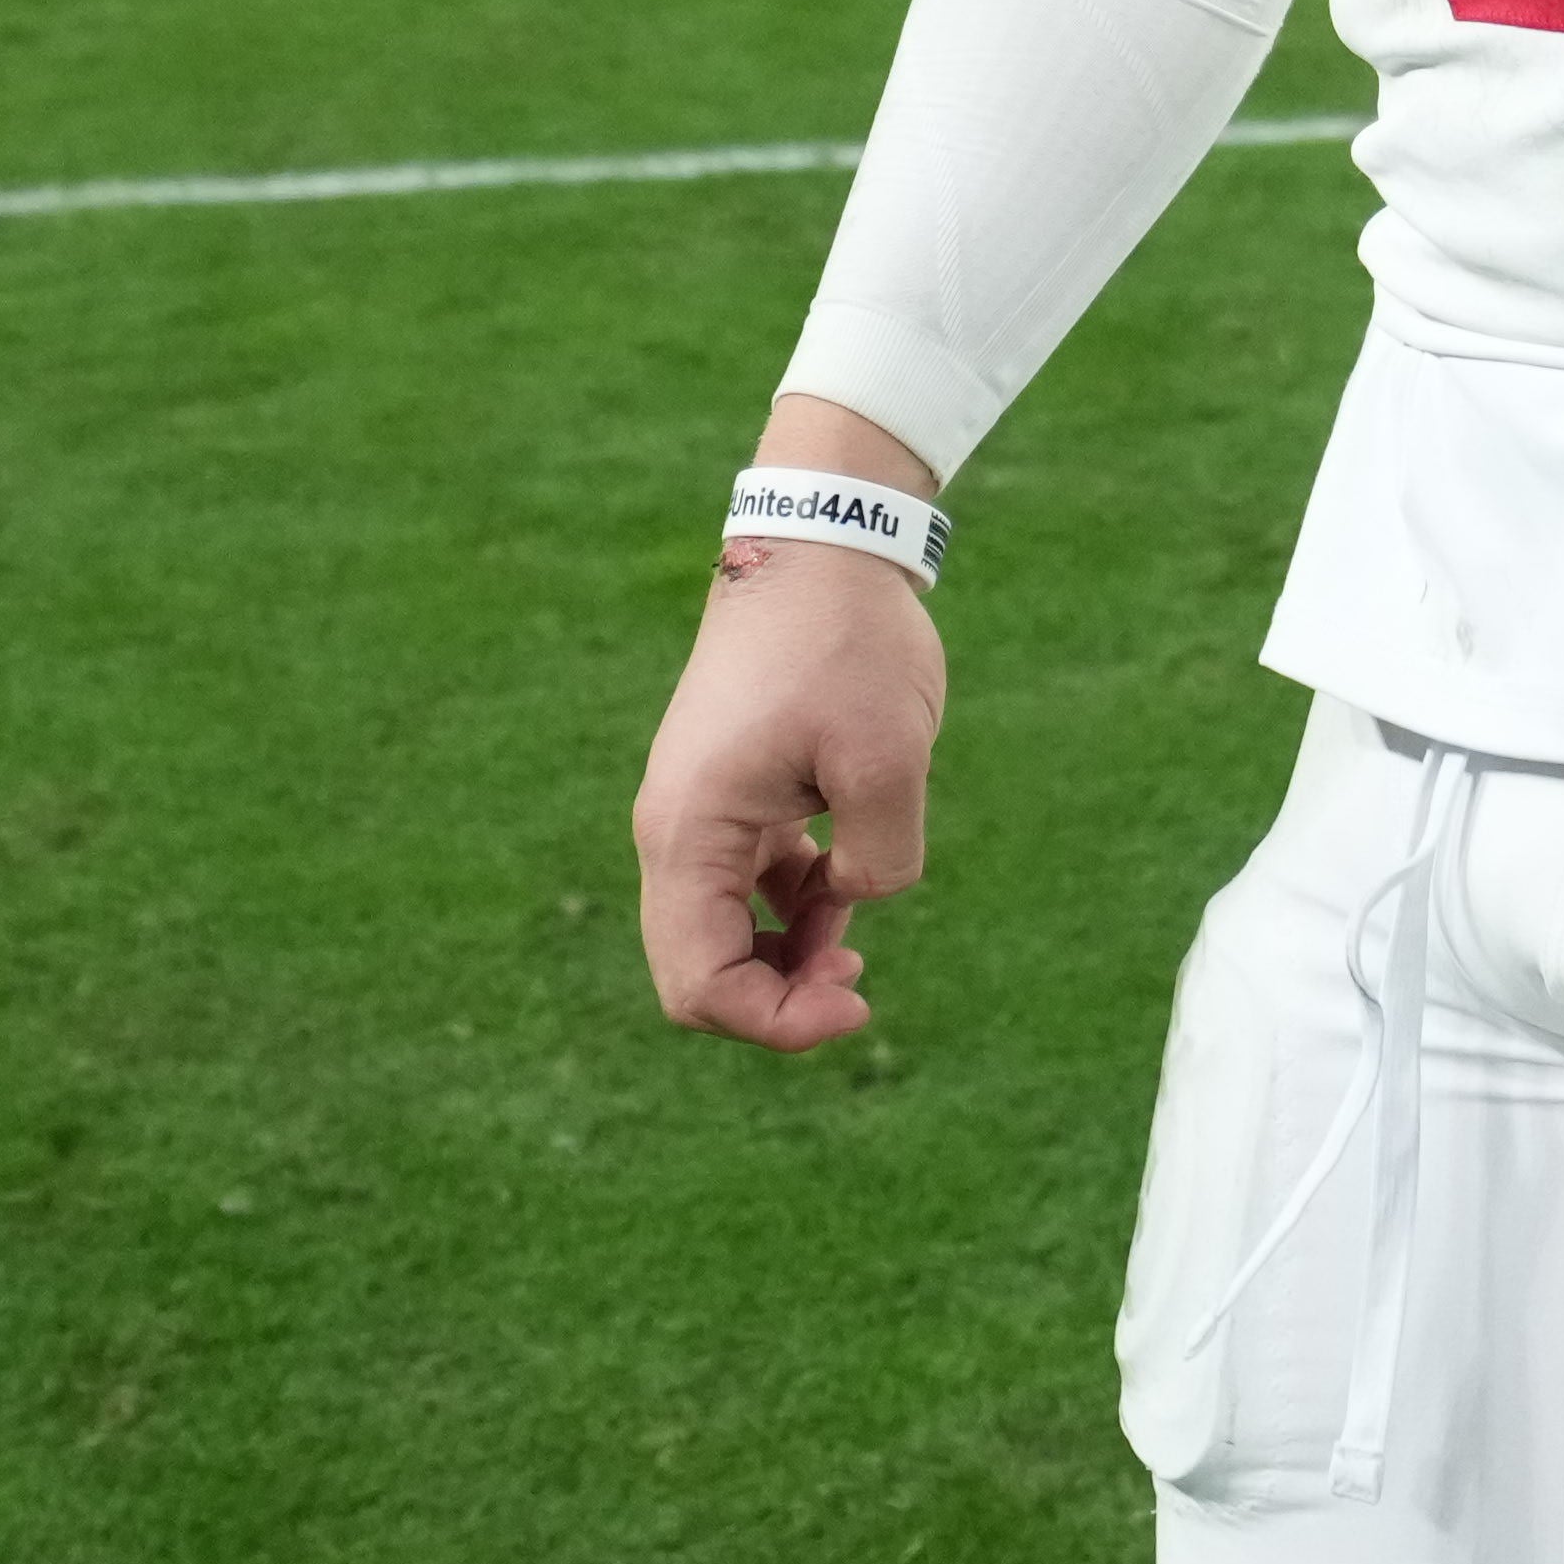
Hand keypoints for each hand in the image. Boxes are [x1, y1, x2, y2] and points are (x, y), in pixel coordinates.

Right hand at [629, 538, 939, 1050]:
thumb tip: (851, 897)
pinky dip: (793, 908)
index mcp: (688, 830)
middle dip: (777, 999)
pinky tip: (846, 886)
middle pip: (699, 971)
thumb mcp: (889, 759)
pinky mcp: (732, 793)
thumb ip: (879, 859)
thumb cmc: (847, 641)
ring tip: (855, 939)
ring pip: (721, 933)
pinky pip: (745, 886)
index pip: (699, 984)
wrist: (822, 541)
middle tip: (859, 984)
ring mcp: (699, 811)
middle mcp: (674, 831)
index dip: (777, 1021)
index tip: (859, 1000)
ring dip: (786, 957)